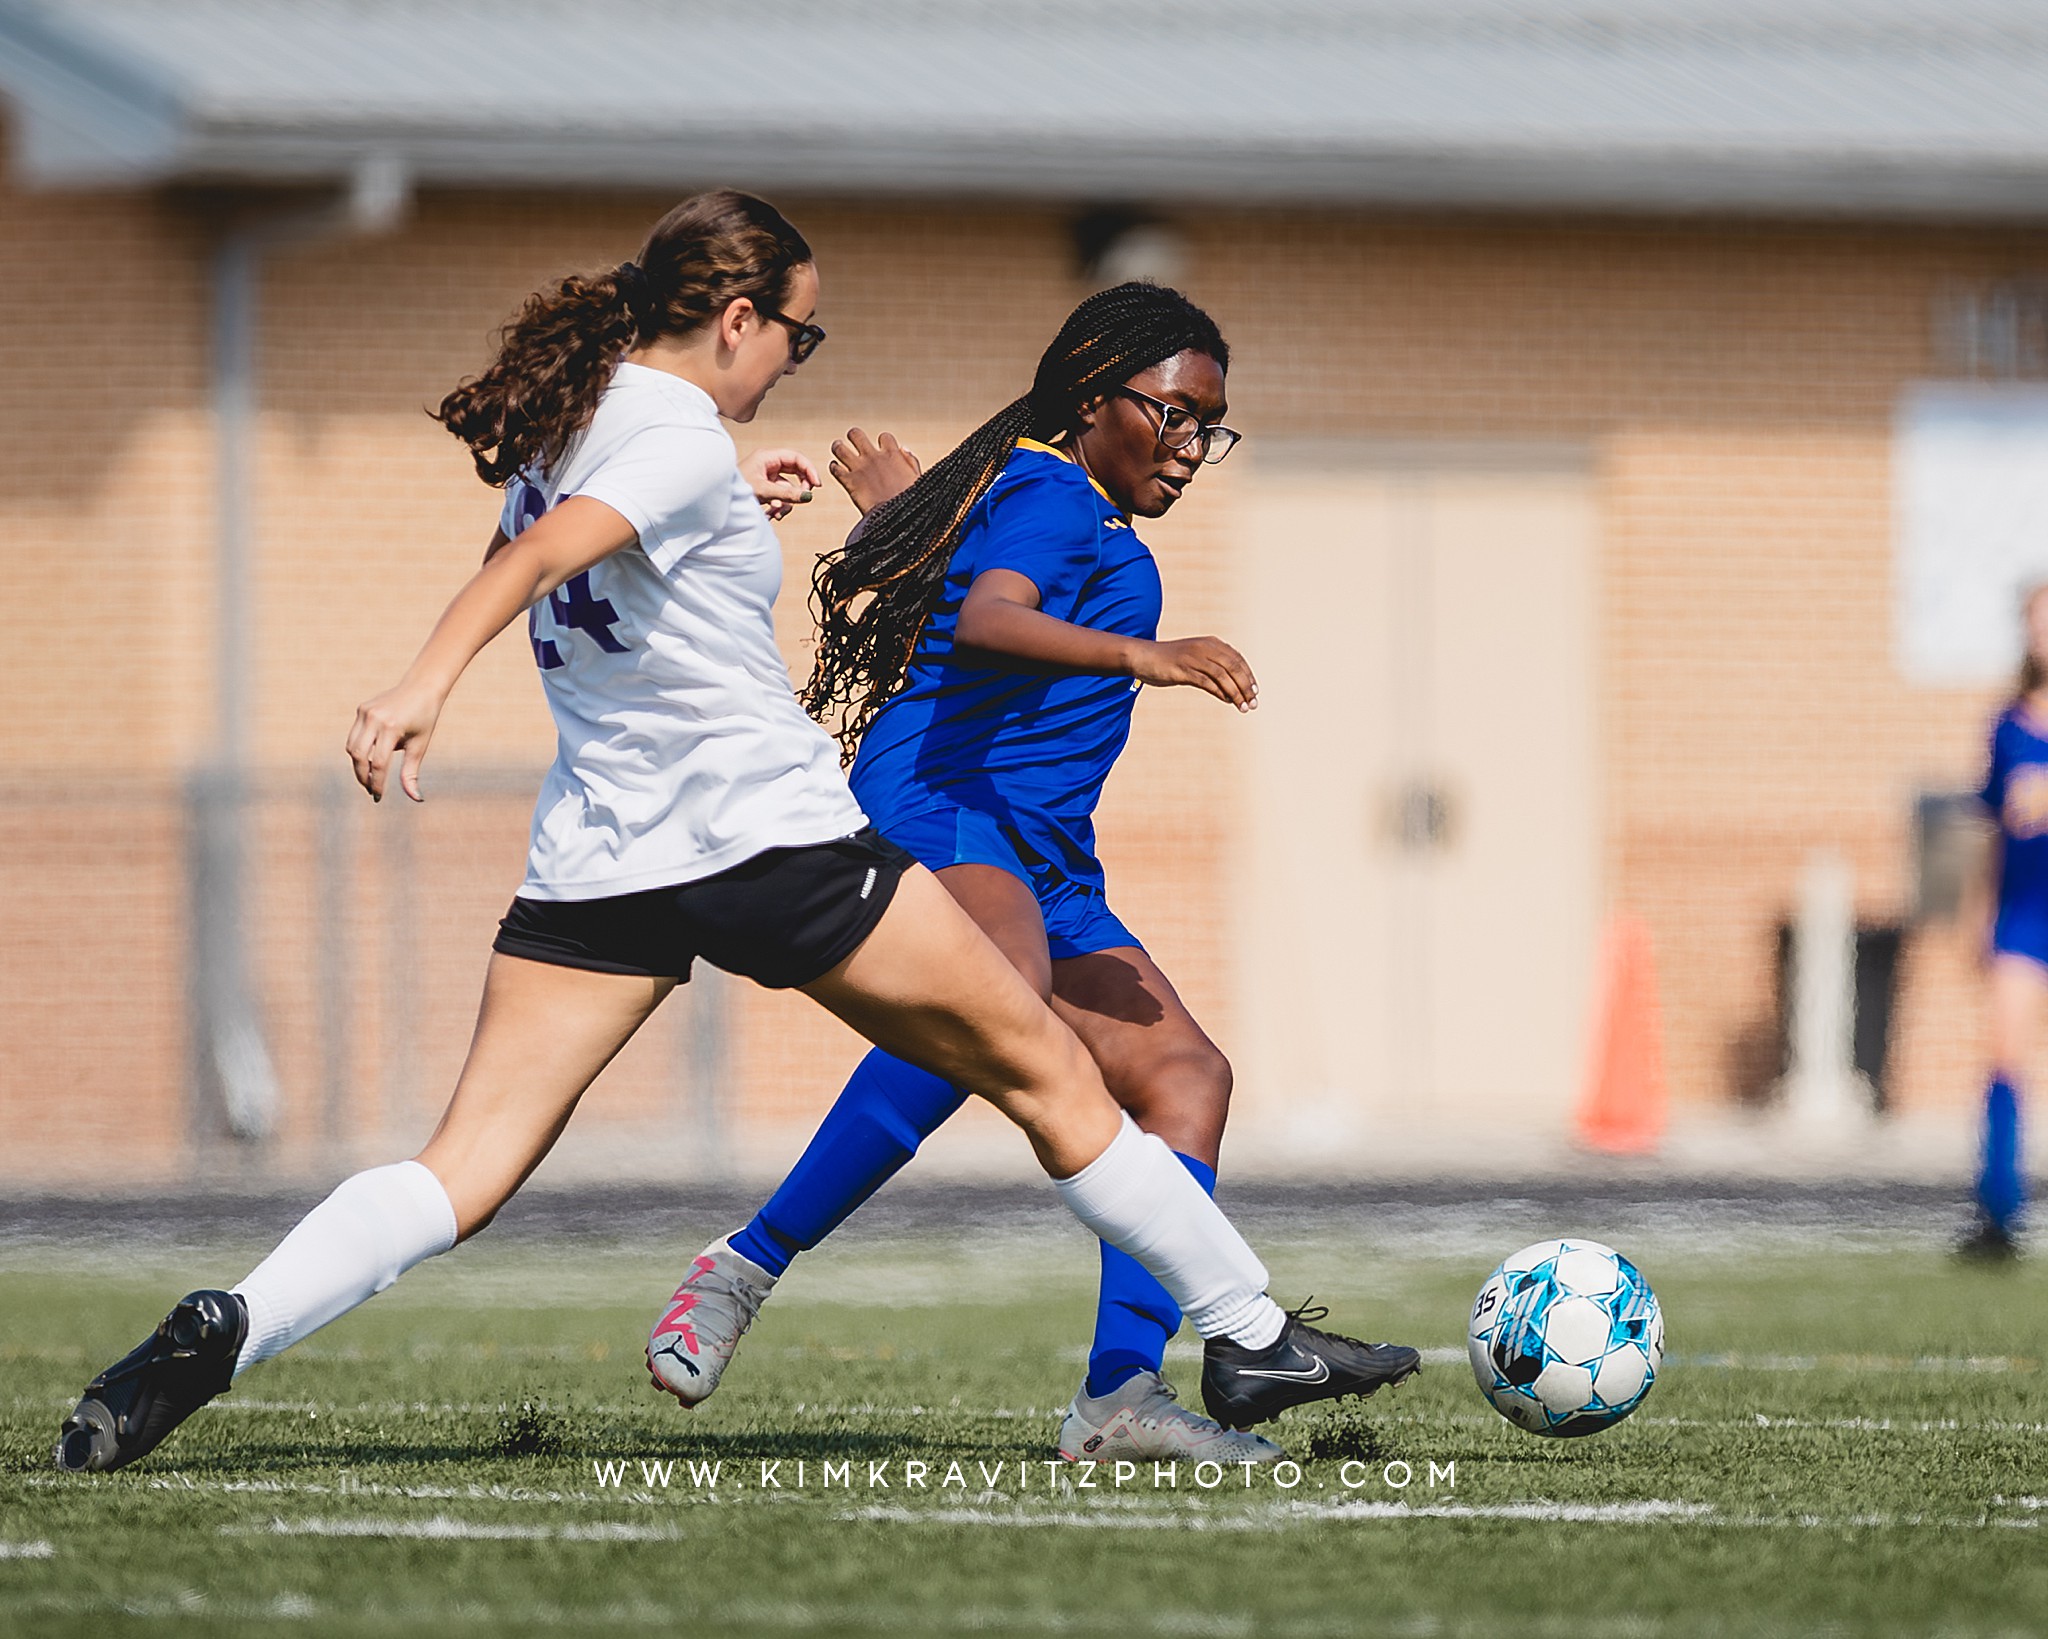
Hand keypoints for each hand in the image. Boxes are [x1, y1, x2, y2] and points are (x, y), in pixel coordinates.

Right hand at [346, 679, 446, 801]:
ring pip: (352, 747)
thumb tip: (416, 798)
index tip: (378, 797)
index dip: (377, 783)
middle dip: (363, 777)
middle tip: (371, 789)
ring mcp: (365, 712)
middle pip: (360, 757)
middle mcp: (375, 719)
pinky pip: (354, 735)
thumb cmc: (424, 719)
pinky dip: (359, 750)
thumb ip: (412, 773)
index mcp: (392, 728)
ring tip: (369, 776)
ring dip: (358, 765)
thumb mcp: (420, 746)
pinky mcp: (361, 709)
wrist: (421, 688)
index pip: (379, 763)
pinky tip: (370, 759)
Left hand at [740, 447, 821, 520]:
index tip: (817, 485)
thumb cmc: (735, 489)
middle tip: (804, 498)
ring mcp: (766, 476)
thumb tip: (808, 497)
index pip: (796, 458)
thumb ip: (788, 493)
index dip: (809, 470)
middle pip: (795, 471)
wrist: (718, 502)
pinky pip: (780, 495)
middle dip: (800, 487)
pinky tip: (772, 514)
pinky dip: (780, 505)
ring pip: (788, 486)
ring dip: (787, 501)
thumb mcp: (764, 491)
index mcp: (767, 457)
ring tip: (778, 512)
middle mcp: (768, 464)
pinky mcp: (765, 488)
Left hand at [830, 427, 921, 514]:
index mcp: (892, 455)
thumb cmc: (911, 501)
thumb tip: (903, 447)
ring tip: (838, 449)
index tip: (881, 449)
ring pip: (839, 448)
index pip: (884, 437)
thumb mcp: (917, 479)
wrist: (897, 519)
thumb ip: (910, 461)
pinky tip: (836, 469)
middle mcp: (873, 457)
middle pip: (856, 435)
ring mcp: (859, 468)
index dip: (882, 441)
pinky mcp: (849, 481)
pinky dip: (834, 467)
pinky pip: (835, 468)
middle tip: (852, 442)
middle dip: (853, 436)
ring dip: (837, 447)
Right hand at [1128, 636, 1258, 711]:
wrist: (1143, 657)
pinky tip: (1227, 701)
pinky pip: (1207, 681)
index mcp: (1211, 643)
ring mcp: (1194, 657)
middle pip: (1233, 667)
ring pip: (1223, 675)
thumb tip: (1231, 693)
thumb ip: (1212, 671)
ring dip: (1236, 693)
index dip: (1248, 676)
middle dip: (1246, 686)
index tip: (1254, 692)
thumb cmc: (1169, 661)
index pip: (1237, 659)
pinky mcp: (1183, 669)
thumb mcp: (1195, 661)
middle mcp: (1205, 647)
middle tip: (1253, 703)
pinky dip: (1220, 692)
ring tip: (1243, 707)